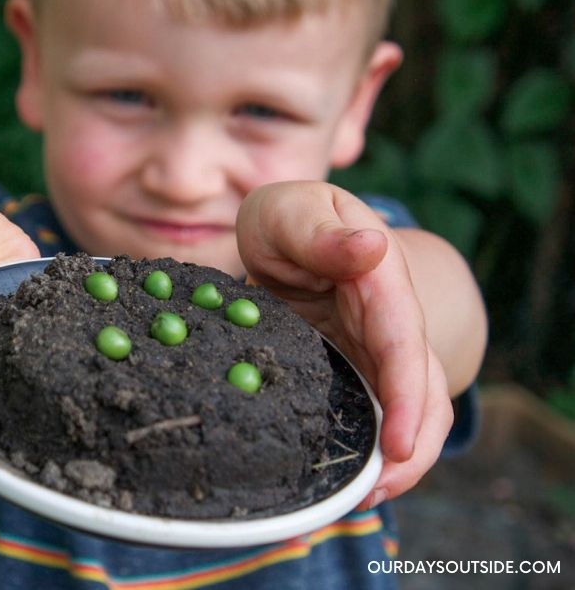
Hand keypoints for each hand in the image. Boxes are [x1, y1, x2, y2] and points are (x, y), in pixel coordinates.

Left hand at [236, 181, 453, 506]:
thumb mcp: (290, 212)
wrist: (300, 234)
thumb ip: (321, 233)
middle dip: (408, 448)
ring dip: (398, 460)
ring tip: (359, 500)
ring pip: (412, 411)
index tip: (395, 444)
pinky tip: (347, 480)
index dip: (405, 394)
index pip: (402, 339)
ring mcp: (379, 349)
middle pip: (420, 389)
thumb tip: (370, 248)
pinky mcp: (361, 370)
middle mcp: (391, 320)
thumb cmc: (291, 221)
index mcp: (379, 279)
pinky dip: (371, 449)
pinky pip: (380, 413)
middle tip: (372, 494)